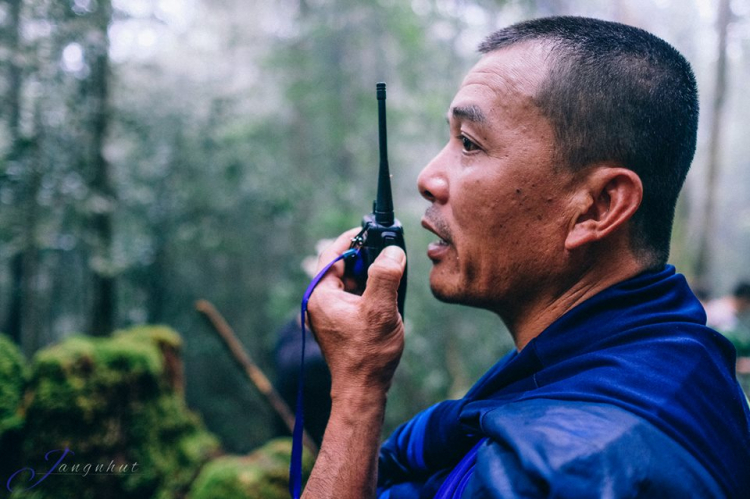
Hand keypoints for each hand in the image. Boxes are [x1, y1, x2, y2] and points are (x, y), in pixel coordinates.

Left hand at [307, 228, 406, 398]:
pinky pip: (354, 297)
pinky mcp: (341, 323)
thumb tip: (392, 251)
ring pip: (350, 282)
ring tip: (391, 271)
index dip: (350, 239)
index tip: (368, 229)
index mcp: (320, 294)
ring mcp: (330, 314)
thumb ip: (385, 275)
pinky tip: (388, 294)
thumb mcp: (380, 309)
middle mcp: (320, 302)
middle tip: (387, 250)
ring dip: (369, 274)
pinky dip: (369, 291)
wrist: (362, 390)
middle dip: (365, 257)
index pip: (331, 254)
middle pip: (341, 267)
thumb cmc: (367, 353)